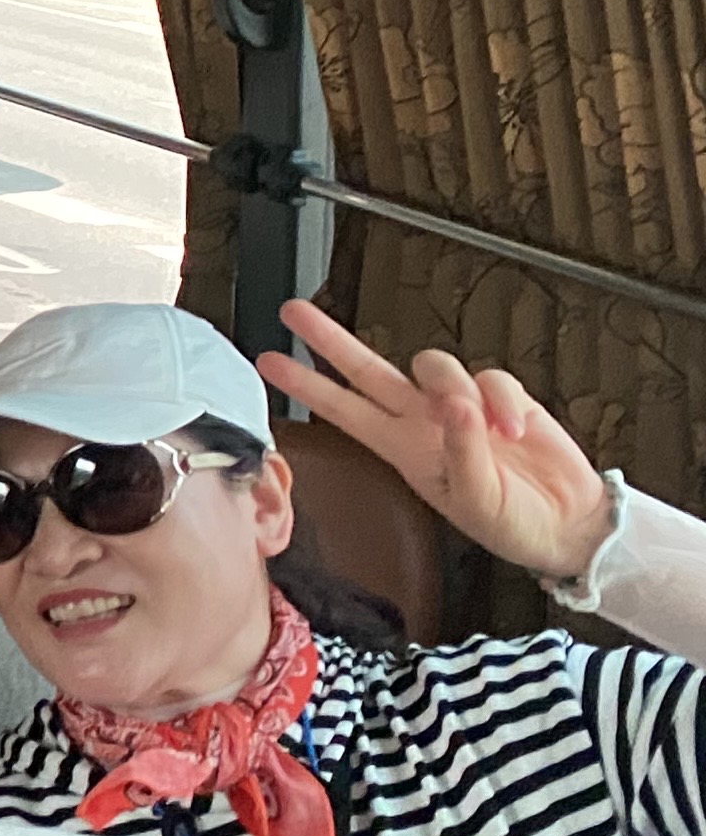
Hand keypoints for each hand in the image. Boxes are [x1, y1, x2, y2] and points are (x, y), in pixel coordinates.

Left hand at [259, 298, 615, 581]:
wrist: (566, 525)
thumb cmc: (510, 519)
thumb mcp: (476, 499)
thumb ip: (462, 452)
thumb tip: (455, 407)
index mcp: (402, 449)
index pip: (345, 411)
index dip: (308, 388)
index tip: (269, 363)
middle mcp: (422, 421)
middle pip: (368, 369)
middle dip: (330, 339)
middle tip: (293, 311)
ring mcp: (461, 405)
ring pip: (433, 364)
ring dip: (453, 388)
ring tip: (483, 426)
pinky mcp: (503, 397)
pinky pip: (492, 379)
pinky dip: (504, 402)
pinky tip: (515, 431)